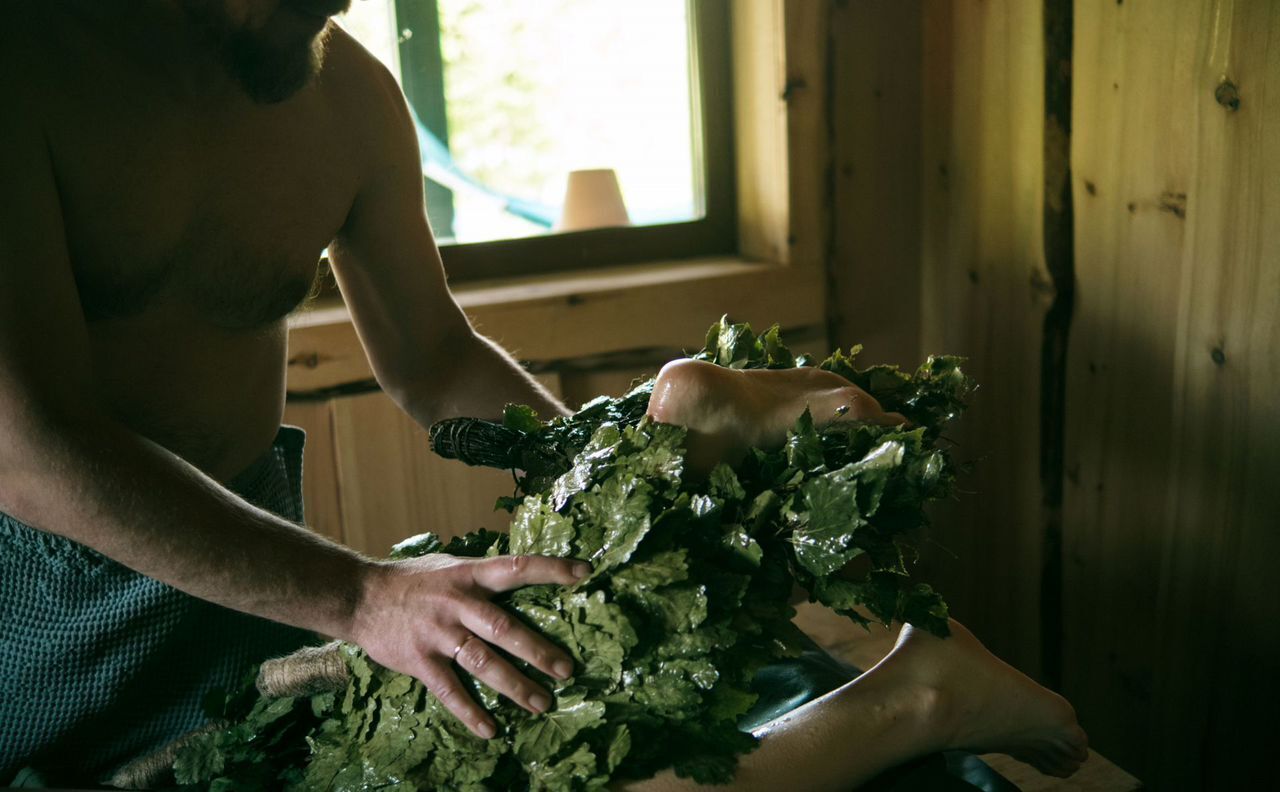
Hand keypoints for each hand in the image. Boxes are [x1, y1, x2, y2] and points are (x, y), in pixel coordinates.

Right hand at [350, 553, 589, 737]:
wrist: (360, 597)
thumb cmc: (414, 581)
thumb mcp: (451, 566)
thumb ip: (484, 577)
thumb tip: (525, 577)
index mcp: (469, 575)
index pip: (516, 567)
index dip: (550, 569)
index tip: (583, 573)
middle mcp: (457, 603)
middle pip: (504, 628)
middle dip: (538, 650)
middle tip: (567, 670)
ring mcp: (438, 633)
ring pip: (482, 663)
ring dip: (514, 685)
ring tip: (541, 703)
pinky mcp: (419, 660)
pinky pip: (450, 690)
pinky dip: (470, 712)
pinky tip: (490, 730)